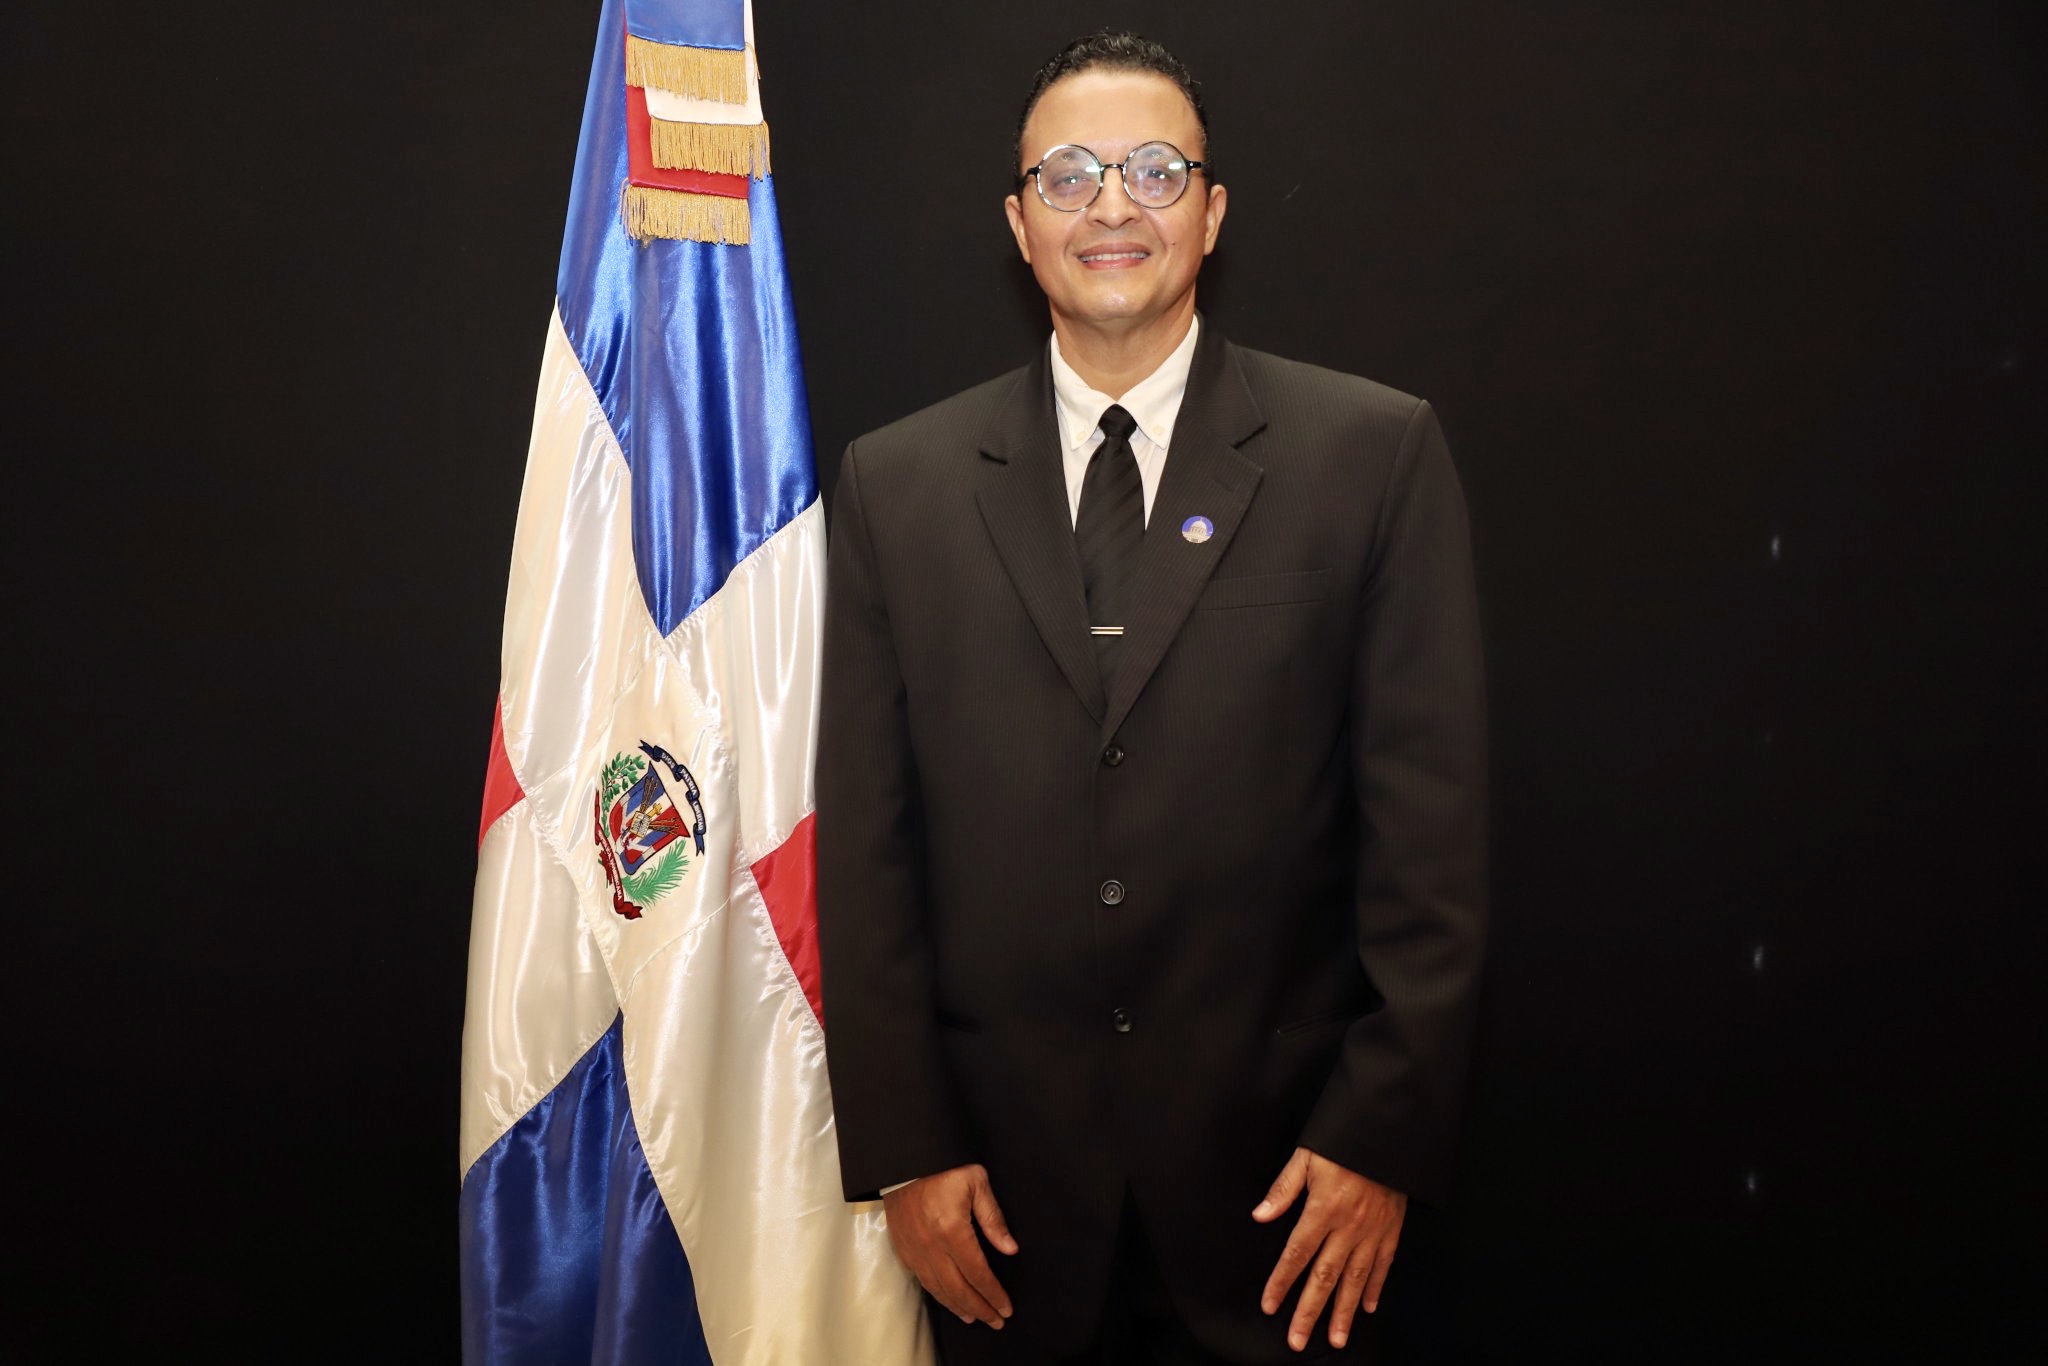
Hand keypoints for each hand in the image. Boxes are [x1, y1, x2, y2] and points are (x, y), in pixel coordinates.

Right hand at [882, 1163, 1018, 1329]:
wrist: (904, 1163)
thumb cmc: (943, 1168)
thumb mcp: (976, 1182)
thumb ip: (993, 1217)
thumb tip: (1010, 1249)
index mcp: (952, 1230)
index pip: (977, 1273)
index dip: (993, 1294)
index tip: (1006, 1308)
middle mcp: (932, 1246)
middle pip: (959, 1289)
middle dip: (980, 1309)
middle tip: (996, 1321)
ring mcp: (916, 1250)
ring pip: (939, 1289)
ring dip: (959, 1307)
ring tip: (976, 1318)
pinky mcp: (904, 1250)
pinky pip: (923, 1281)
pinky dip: (939, 1296)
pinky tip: (950, 1301)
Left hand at [1253, 1146, 1405, 1351]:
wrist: (1388, 1131)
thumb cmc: (1343, 1142)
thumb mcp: (1307, 1157)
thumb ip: (1284, 1189)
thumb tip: (1260, 1215)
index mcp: (1323, 1209)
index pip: (1297, 1254)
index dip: (1281, 1282)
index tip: (1269, 1306)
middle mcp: (1348, 1227)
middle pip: (1324, 1277)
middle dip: (1309, 1312)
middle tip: (1297, 1341)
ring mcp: (1373, 1231)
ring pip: (1356, 1279)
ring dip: (1344, 1312)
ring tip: (1336, 1339)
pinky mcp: (1392, 1229)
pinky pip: (1383, 1264)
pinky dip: (1376, 1287)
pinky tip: (1368, 1308)